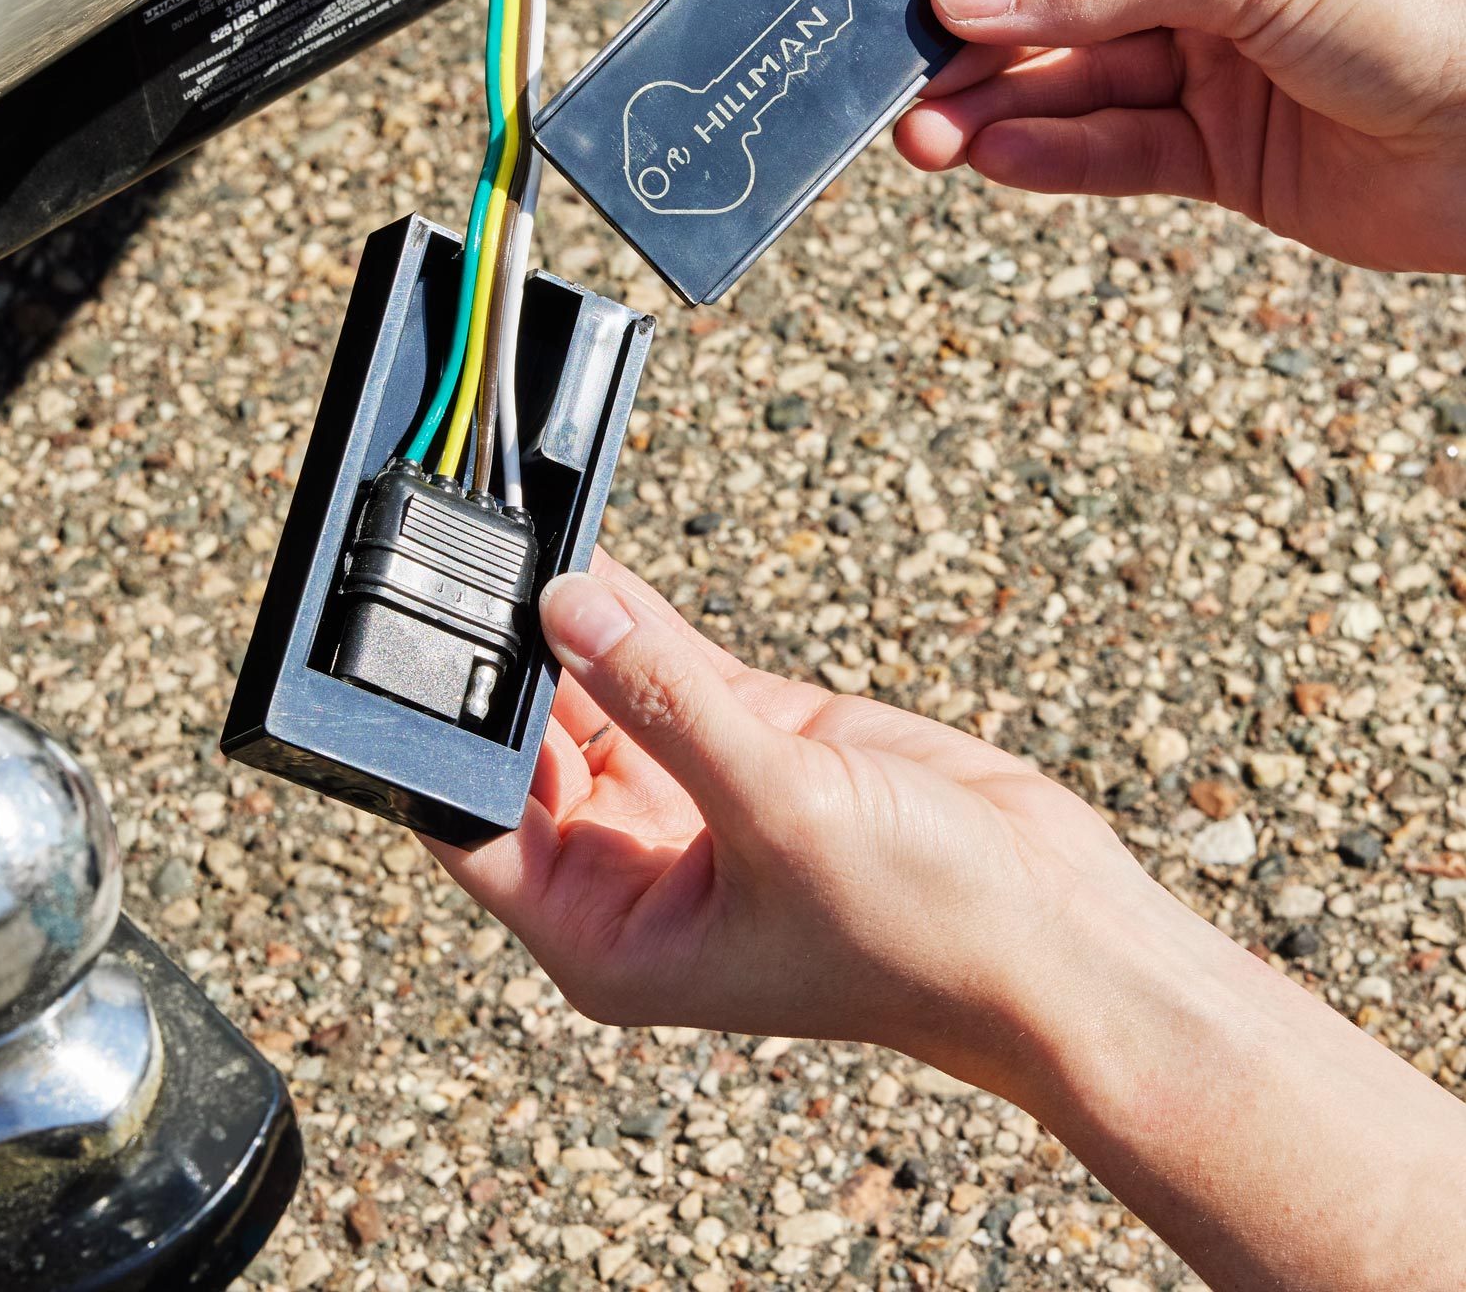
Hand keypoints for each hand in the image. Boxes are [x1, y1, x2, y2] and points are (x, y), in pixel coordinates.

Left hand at [427, 553, 1465, 1289]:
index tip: (409, 639)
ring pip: (591, 688)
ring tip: (510, 533)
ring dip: (562, 623)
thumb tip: (566, 606)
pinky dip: (630, 608)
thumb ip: (668, 700)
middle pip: (523, 747)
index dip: (433, 735)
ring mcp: (686, 791)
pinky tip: (589, 548)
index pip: (472, 822)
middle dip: (495, 665)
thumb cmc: (924, 930)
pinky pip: (661, 659)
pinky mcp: (745, 735)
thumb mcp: (780, 811)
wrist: (1057, 931)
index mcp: (605, 929)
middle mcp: (629, 864)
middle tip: (457, 560)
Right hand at [895, 0, 1465, 273]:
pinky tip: (996, 159)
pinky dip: (1053, 158)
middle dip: (982, 46)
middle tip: (906, 81)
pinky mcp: (1215, 153)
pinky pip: (1113, 151)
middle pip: (1063, 5)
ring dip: (998, 112)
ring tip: (928, 139)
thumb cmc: (1426, 11)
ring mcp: (1211, 65)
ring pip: (1075, 87)